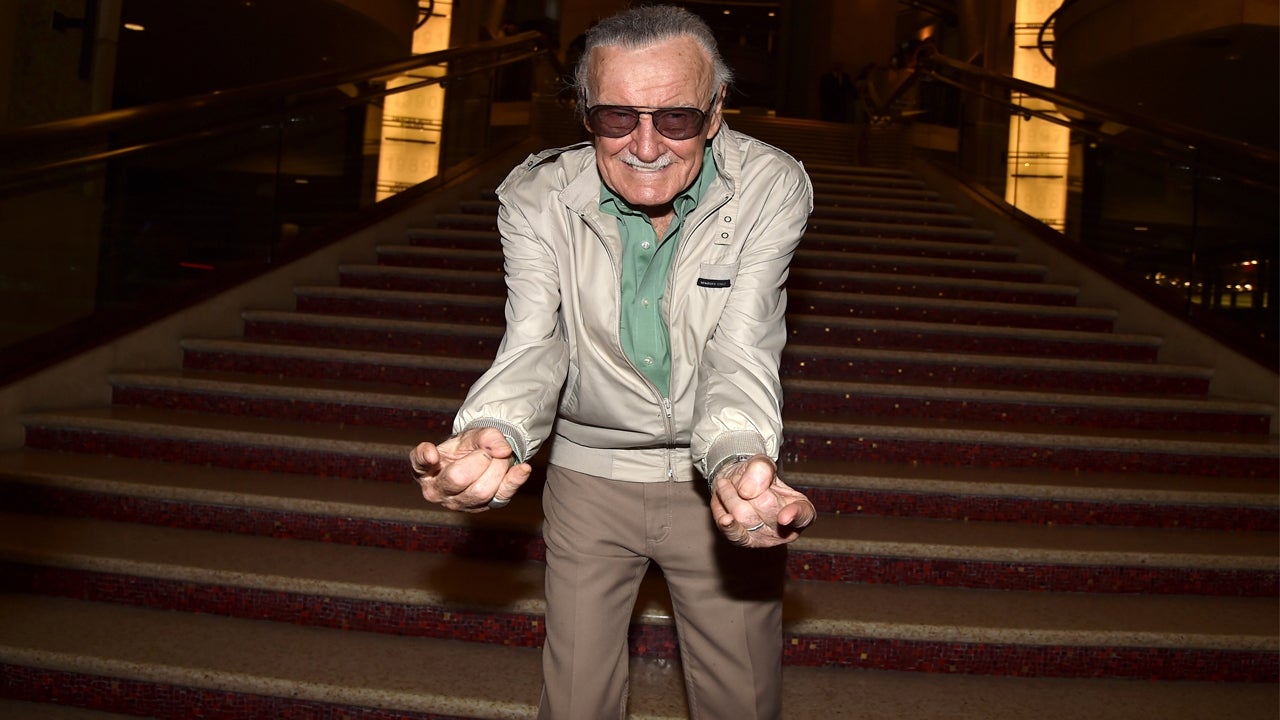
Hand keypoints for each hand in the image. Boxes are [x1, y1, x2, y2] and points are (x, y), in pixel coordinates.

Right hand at [409, 427, 531, 512]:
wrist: (479, 460)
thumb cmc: (466, 448)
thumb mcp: (471, 435)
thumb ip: (486, 436)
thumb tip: (502, 450)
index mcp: (424, 470)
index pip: (420, 463)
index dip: (425, 457)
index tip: (434, 454)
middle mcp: (437, 492)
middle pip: (458, 479)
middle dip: (480, 459)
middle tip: (489, 450)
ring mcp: (458, 504)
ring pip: (480, 491)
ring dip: (498, 468)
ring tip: (501, 457)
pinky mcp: (482, 508)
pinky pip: (501, 497)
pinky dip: (514, 481)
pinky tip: (523, 469)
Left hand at [709, 454, 815, 547]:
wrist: (735, 484)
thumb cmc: (757, 475)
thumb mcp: (763, 463)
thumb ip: (761, 469)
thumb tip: (747, 491)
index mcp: (800, 507)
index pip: (803, 514)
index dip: (794, 515)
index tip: (783, 518)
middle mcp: (787, 528)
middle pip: (766, 508)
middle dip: (750, 488)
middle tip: (741, 479)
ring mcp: (765, 538)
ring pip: (745, 516)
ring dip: (730, 496)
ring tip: (727, 484)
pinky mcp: (744, 541)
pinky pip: (736, 536)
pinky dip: (728, 526)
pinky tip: (725, 519)